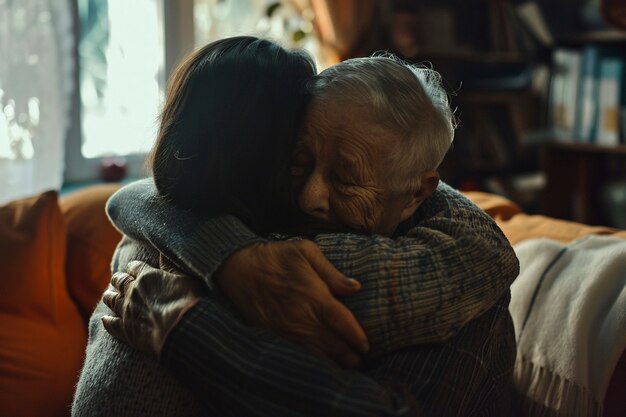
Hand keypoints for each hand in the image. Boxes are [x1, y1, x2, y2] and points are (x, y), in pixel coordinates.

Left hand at [101, 261, 205, 357]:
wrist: (179, 329)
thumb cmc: (187, 301)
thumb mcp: (184, 276)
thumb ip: (171, 264)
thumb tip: (164, 249)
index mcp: (146, 276)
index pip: (134, 267)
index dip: (133, 267)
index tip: (132, 267)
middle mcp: (132, 292)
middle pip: (120, 282)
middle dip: (118, 280)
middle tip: (116, 279)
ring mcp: (127, 311)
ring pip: (112, 301)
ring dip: (110, 297)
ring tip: (108, 296)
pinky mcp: (125, 330)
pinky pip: (111, 324)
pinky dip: (107, 320)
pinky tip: (105, 319)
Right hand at [215, 240, 368, 366]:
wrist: (236, 268)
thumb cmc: (273, 256)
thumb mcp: (305, 251)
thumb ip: (331, 272)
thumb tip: (355, 287)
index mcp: (312, 295)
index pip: (341, 322)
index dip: (356, 336)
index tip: (367, 346)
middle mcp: (301, 316)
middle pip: (331, 343)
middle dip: (349, 355)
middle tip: (361, 360)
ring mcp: (287, 328)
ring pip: (316, 352)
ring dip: (333, 362)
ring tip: (348, 367)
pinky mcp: (275, 333)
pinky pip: (299, 351)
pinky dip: (314, 360)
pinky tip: (323, 363)